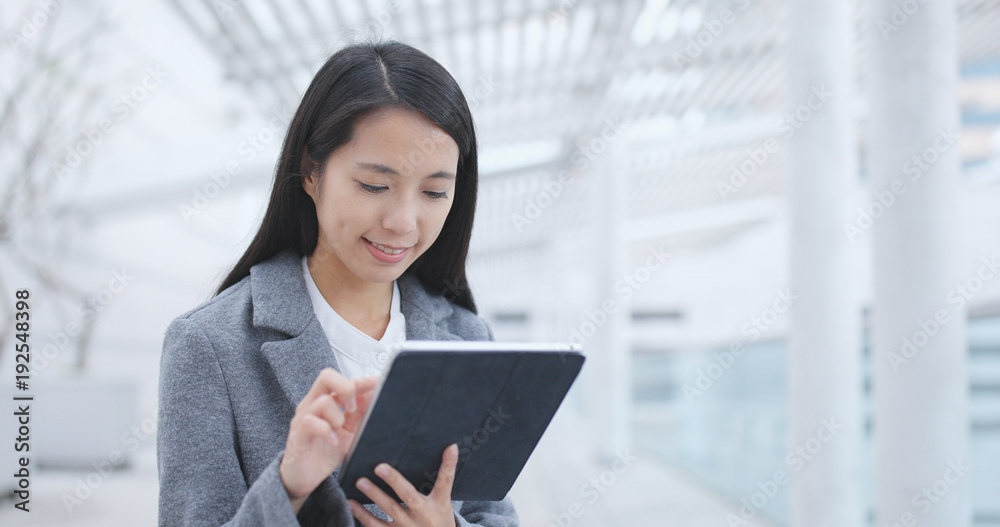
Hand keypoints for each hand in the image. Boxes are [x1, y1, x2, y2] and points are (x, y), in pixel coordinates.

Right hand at [279, 369, 377, 512]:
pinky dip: (326, 431)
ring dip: (338, 416)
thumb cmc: (325, 452)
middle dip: (347, 388)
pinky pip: (310, 422)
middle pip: (327, 377)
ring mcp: (304, 418)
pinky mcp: (298, 434)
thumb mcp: (350, 432)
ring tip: (340, 430)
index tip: (378, 385)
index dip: (362, 381)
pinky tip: (333, 441)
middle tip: (353, 409)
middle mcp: (313, 404)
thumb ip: (361, 414)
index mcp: (326, 400)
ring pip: (322, 401)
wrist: (304, 478)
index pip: (342, 380)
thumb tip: (376, 397)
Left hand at [348, 443, 459, 526]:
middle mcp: (423, 515)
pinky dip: (363, 515)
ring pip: (389, 510)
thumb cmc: (438, 520)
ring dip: (374, 495)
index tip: (451, 447)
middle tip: (379, 466)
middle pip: (409, 496)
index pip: (445, 481)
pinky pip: (376, 526)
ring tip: (360, 482)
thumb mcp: (443, 502)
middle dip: (394, 481)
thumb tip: (450, 448)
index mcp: (438, 504)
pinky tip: (352, 503)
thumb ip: (442, 478)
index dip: (448, 465)